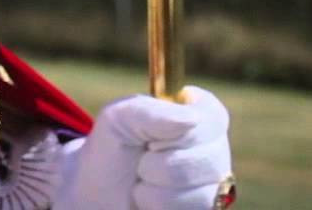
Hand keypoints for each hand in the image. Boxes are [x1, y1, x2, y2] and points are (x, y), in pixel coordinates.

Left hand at [52, 86, 231, 209]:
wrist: (97, 194)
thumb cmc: (111, 151)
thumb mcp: (118, 119)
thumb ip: (149, 111)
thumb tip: (192, 118)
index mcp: (197, 119)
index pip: (213, 117)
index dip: (180, 128)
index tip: (152, 135)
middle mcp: (214, 152)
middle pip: (210, 157)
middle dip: (162, 162)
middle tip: (142, 160)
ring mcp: (214, 185)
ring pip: (203, 191)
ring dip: (159, 188)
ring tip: (144, 182)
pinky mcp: (208, 208)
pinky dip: (161, 205)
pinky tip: (151, 201)